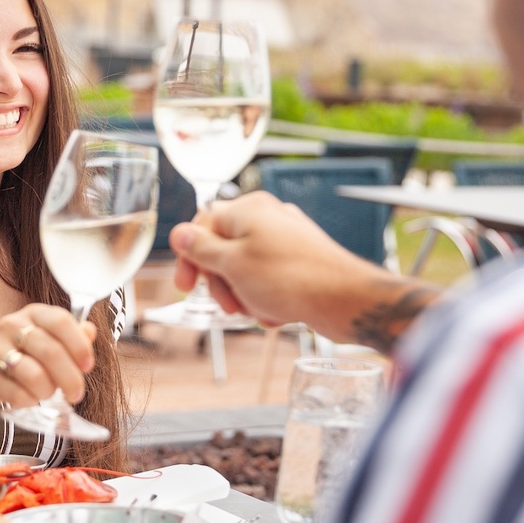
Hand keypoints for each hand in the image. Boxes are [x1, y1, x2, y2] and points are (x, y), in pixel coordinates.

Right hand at [0, 303, 95, 408]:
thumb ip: (72, 337)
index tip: (88, 366)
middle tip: (76, 394)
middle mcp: (12, 324)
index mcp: (34, 313)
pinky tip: (27, 398)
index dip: (79, 345)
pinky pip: (17, 394)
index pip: (61, 321)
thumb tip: (90, 331)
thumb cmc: (19, 356)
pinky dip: (29, 401)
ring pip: (35, 375)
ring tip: (46, 393)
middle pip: (51, 351)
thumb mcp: (47, 341)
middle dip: (70, 378)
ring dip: (47, 391)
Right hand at [169, 191, 438, 349]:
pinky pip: (268, 279)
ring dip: (244, 295)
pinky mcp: (299, 261)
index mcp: (247, 210)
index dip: (190, 258)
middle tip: (229, 304)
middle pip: (223, 250)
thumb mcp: (232, 265)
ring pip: (245, 269)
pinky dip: (266, 298)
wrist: (344, 300)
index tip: (186, 286)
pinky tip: (276, 312)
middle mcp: (267, 218)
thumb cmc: (290, 279)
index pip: (202, 226)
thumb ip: (201, 249)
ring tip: (258, 310)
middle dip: (221, 282)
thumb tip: (179, 233)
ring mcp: (285, 239)